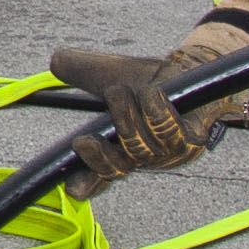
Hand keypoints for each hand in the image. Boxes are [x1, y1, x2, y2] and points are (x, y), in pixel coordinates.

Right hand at [48, 14, 248, 178]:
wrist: (188, 67)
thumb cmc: (147, 78)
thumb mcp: (108, 74)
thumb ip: (81, 70)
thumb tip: (55, 62)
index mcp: (122, 150)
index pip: (101, 175)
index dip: (88, 184)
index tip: (73, 186)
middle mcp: (145, 157)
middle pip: (118, 166)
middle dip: (101, 150)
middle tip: (84, 136)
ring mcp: (169, 153)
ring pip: (142, 147)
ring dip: (127, 118)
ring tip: (123, 91)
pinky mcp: (192, 141)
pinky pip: (168, 131)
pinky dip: (155, 109)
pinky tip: (153, 92)